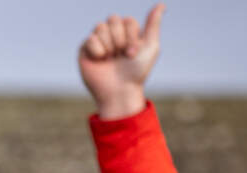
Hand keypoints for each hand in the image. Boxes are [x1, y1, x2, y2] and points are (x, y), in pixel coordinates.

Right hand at [78, 5, 164, 120]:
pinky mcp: (85, 50)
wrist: (119, 91)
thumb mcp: (151, 46)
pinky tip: (100, 60)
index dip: (131, 36)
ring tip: (109, 59)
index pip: (127, 20)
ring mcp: (98, 42)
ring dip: (109, 44)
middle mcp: (112, 35)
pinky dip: (97, 50)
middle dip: (119, 38)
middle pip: (113, 19)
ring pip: (100, 27)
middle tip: (121, 55)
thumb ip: (153, 24)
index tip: (133, 53)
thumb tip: (161, 4)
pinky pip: (89, 39)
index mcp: (127, 33)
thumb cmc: (136, 72)